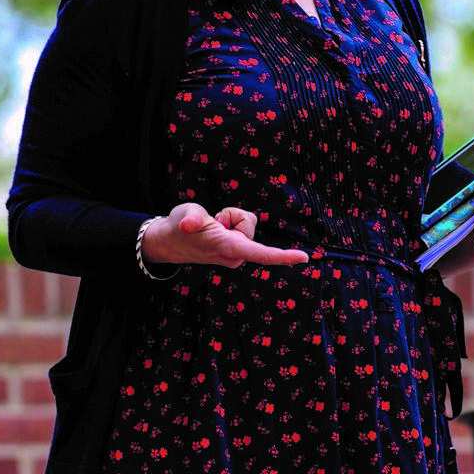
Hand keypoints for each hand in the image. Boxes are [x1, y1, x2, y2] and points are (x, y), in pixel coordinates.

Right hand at [142, 202, 308, 268]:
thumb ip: (190, 219)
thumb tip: (187, 224)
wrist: (169, 240)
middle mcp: (235, 255)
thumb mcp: (184, 215)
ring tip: (209, 227)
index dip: (282, 255)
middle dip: (232, 215)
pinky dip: (228, 222)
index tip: (304, 258)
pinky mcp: (235, 248)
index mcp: (227, 248)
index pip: (258, 252)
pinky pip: (240, 225)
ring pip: (244, 223)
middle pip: (249, 223)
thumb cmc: (178, 226)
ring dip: (228, 219)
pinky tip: (213, 228)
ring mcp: (235, 253)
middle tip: (210, 221)